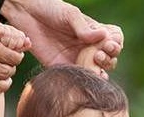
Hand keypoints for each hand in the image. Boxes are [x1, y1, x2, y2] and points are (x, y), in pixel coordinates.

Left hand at [4, 0, 122, 77]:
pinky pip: (79, 78)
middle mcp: (89, 47)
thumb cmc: (51, 9)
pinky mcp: (64, 68)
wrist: (27, 15)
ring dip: (101, 70)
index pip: (115, 41)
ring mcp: (78, 59)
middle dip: (109, 58)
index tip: (109, 43)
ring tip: (95, 62)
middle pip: (109, 59)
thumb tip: (104, 36)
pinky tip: (89, 76)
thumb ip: (85, 28)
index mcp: (94, 32)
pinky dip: (86, 80)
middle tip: (99, 54)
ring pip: (98, 71)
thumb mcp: (70, 15)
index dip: (116, 45)